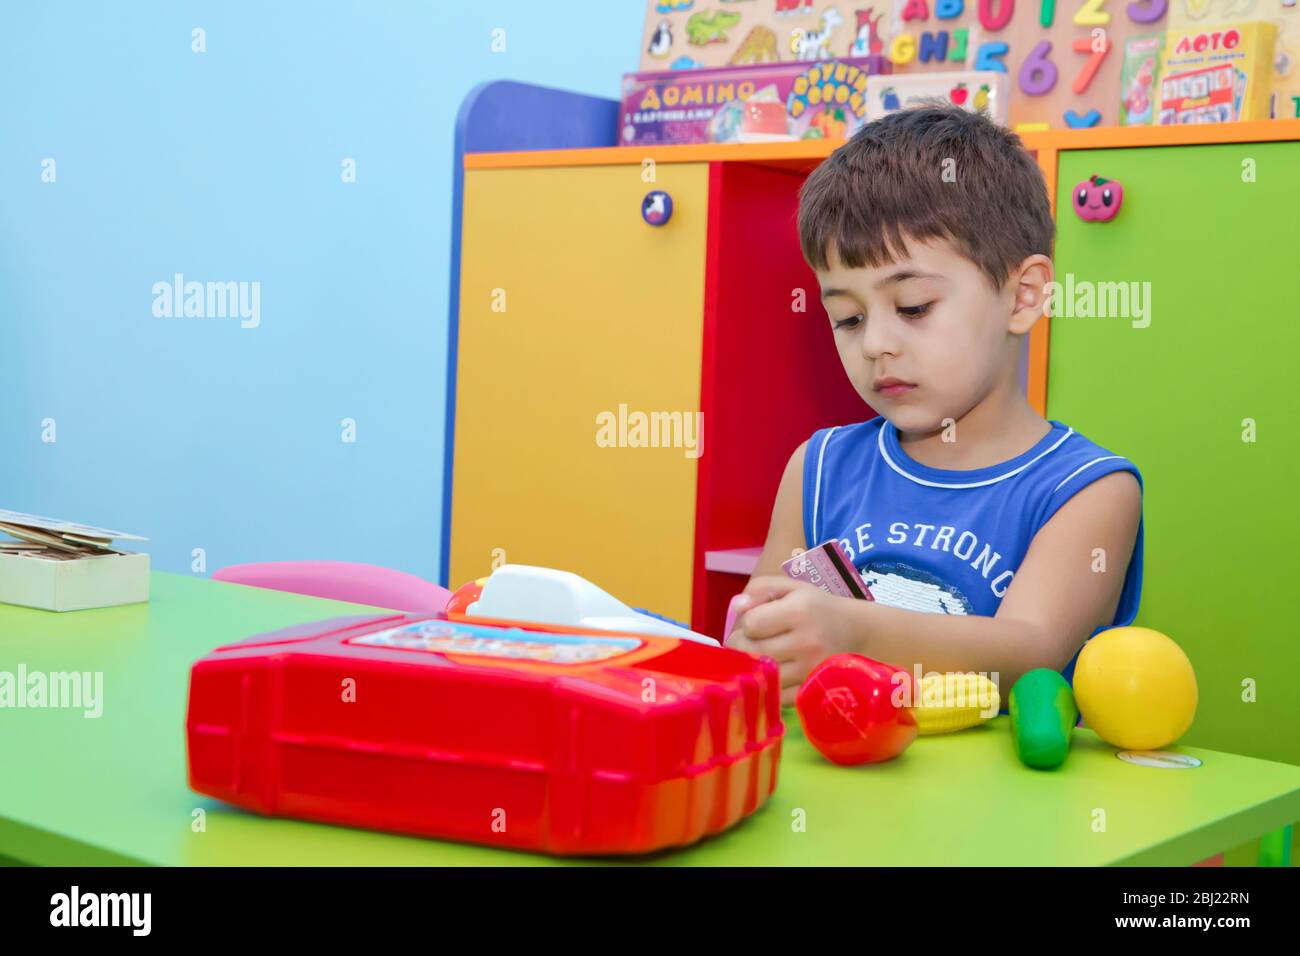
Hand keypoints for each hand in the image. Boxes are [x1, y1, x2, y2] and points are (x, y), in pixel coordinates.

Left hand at [725, 576, 868, 705]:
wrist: (855, 631)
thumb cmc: (815, 607)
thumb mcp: (790, 588)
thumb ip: (759, 589)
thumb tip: (737, 607)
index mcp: (800, 610)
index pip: (751, 624)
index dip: (746, 623)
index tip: (755, 623)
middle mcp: (807, 641)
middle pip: (752, 652)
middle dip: (742, 646)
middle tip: (749, 642)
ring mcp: (811, 669)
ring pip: (762, 674)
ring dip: (754, 667)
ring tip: (762, 656)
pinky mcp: (813, 690)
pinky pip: (776, 695)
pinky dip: (769, 686)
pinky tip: (774, 673)